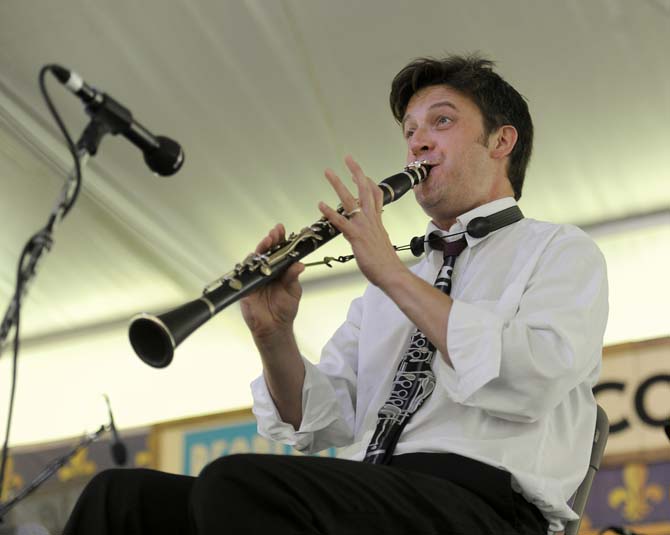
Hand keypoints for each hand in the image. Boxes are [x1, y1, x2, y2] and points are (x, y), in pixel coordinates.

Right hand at [239, 223, 304, 339]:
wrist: (274, 327)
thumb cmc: (285, 310)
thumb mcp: (293, 292)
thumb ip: (293, 278)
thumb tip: (299, 264)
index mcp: (279, 269)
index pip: (279, 251)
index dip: (280, 239)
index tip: (282, 229)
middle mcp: (267, 270)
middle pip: (266, 251)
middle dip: (270, 240)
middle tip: (274, 233)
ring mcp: (255, 277)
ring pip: (255, 259)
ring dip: (261, 249)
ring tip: (268, 241)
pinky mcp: (245, 286)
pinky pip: (245, 273)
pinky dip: (249, 265)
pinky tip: (254, 258)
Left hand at [318, 156, 408, 287]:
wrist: (392, 273)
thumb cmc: (385, 262)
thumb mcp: (381, 242)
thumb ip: (374, 234)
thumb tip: (368, 232)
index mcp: (377, 220)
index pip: (375, 195)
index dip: (368, 181)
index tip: (360, 173)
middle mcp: (371, 219)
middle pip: (364, 189)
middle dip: (356, 172)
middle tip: (348, 158)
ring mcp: (363, 227)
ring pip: (350, 200)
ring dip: (338, 185)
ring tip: (328, 172)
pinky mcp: (356, 237)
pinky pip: (341, 222)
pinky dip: (330, 212)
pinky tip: (320, 204)